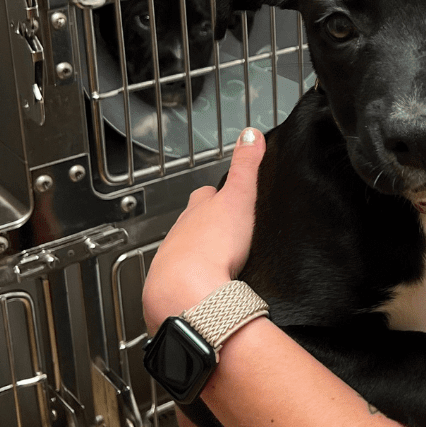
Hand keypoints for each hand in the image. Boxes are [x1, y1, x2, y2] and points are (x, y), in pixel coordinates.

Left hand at [142, 127, 266, 333]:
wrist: (189, 291)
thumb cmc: (213, 246)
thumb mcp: (240, 198)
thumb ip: (246, 166)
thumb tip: (251, 134)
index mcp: (197, 210)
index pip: (204, 195)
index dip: (215, 195)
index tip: (221, 195)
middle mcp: (180, 233)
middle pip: (191, 223)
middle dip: (204, 226)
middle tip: (223, 230)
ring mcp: (174, 262)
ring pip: (184, 252)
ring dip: (197, 255)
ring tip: (215, 261)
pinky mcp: (175, 289)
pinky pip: (185, 282)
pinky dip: (194, 282)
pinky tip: (206, 287)